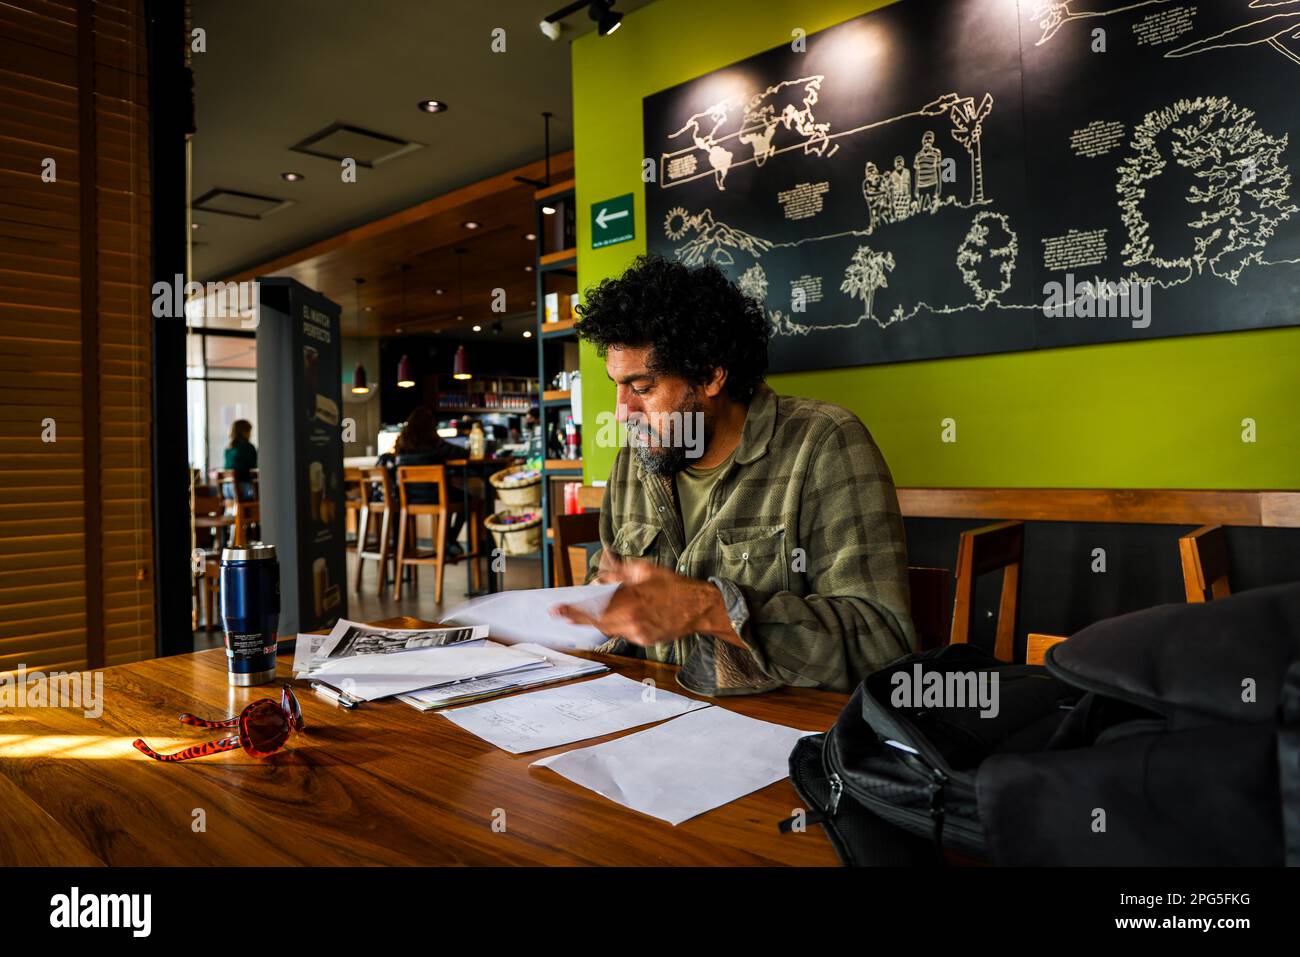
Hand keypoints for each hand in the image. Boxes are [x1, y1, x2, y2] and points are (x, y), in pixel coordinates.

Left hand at [551, 556, 739, 647]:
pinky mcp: (645, 640)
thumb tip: (598, 580)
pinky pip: (624, 632)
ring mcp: (638, 632)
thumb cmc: (673, 585)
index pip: (595, 607)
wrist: (698, 606)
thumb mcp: (645, 570)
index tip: (557, 611)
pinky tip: (629, 614)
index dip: (574, 611)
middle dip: (580, 617)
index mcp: (631, 598)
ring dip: (602, 619)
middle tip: (564, 614)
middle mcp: (632, 618)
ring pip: (610, 628)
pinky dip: (620, 623)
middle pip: (597, 621)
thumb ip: (618, 573)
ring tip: (600, 611)